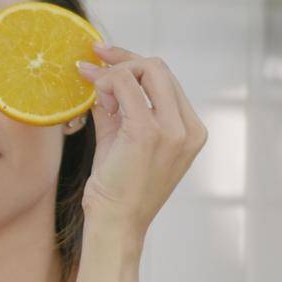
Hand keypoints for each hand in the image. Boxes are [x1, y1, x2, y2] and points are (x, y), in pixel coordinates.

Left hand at [76, 43, 207, 247]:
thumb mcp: (122, 139)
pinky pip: (126, 86)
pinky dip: (107, 83)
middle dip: (121, 60)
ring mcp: (172, 130)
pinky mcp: (148, 132)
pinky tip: (95, 97)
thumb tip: (102, 77)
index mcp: (190, 129)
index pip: (166, 79)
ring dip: (112, 73)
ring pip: (146, 70)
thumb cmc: (118, 187)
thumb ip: (118, 107)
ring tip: (93, 91)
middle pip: (159, 68)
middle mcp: (188, 128)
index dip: (133, 62)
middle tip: (91, 64)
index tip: (104, 57)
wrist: (117, 223)